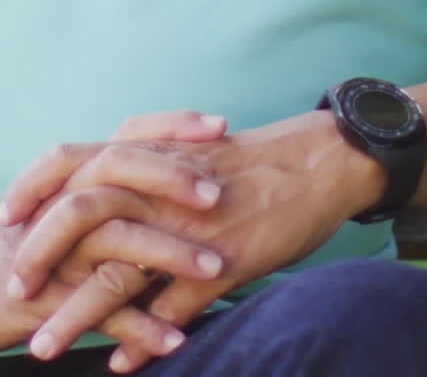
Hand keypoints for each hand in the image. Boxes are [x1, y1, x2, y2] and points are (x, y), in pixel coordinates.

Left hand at [7, 110, 384, 371]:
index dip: (30, 190)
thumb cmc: (251, 160)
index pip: (69, 161)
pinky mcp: (225, 260)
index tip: (4, 222)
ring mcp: (192, 226)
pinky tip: (123, 364)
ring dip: (76, 312)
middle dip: (39, 254)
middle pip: (81, 212)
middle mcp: (163, 185)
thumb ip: (143, 168)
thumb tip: (100, 202)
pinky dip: (144, 340)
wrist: (319, 161)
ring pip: (120, 269)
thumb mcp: (189, 148)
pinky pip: (174, 307)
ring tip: (44, 346)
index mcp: (150, 152)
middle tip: (14, 287)